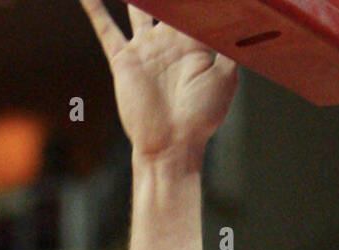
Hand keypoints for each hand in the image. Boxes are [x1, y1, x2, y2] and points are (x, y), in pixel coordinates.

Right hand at [80, 0, 237, 160]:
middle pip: (165, 0)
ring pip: (135, 7)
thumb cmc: (201, 117)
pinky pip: (105, 29)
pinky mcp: (124, 60)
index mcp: (194, 43)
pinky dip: (95, 8)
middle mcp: (168, 40)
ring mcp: (145, 49)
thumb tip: (244, 14)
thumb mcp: (226, 78)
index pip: (195, 5)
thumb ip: (231, 45)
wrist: (171, 145)